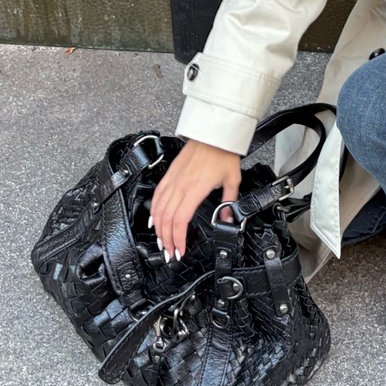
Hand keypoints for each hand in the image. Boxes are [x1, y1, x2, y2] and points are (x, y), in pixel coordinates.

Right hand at [150, 140, 241, 262]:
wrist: (213, 133)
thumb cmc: (222, 153)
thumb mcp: (233, 180)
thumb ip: (229, 202)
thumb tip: (227, 219)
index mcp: (195, 188)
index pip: (180, 220)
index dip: (178, 239)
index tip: (180, 251)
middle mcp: (180, 185)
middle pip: (167, 218)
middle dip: (167, 239)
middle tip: (170, 253)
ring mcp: (173, 179)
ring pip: (158, 209)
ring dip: (158, 229)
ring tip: (162, 242)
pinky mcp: (169, 174)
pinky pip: (157, 196)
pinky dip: (153, 211)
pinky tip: (153, 220)